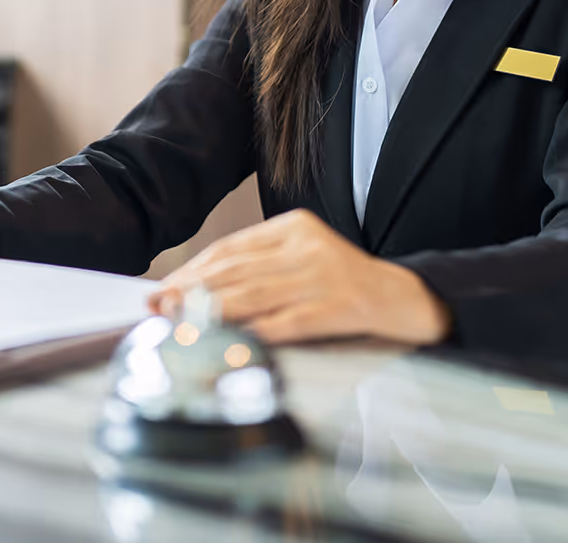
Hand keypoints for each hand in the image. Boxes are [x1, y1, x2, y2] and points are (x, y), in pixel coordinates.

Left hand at [147, 209, 450, 344]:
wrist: (408, 299)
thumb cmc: (347, 286)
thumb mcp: (305, 260)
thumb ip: (260, 269)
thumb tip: (197, 291)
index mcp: (296, 226)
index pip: (231, 248)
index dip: (192, 270)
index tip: (163, 288)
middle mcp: (308, 246)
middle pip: (237, 270)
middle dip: (191, 291)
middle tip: (159, 307)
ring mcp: (325, 276)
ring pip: (255, 295)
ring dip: (211, 312)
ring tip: (180, 323)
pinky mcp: (341, 306)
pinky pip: (287, 322)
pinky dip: (254, 332)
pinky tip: (229, 341)